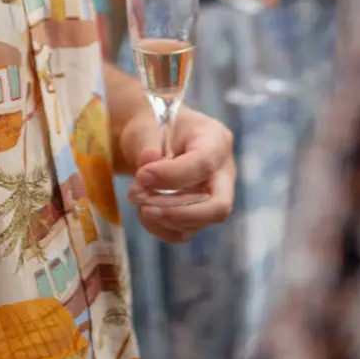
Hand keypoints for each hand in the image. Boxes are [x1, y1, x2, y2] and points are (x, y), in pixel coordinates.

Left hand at [120, 104, 234, 244]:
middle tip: (143, 205)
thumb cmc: (152, 127)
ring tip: (136, 197)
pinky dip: (160, 227)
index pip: (204, 164)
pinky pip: (184, 232)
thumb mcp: (146, 126)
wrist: (149, 140)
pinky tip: (143, 211)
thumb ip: (147, 144)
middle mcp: (223, 172)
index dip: (172, 175)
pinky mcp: (200, 215)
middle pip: (218, 206)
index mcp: (216, 139)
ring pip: (198, 223)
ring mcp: (214, 197)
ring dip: (163, 217)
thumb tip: (149, 161)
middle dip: (178, 211)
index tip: (141, 175)